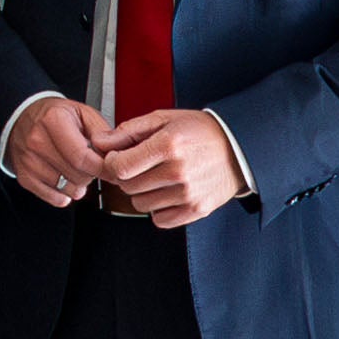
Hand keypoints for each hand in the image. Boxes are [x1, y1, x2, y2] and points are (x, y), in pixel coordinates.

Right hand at [2, 94, 105, 208]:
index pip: (82, 157)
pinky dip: (65, 193)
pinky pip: (55, 199)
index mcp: (53, 121)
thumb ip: (102, 131)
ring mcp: (28, 161)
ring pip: (68, 189)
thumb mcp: (83, 113)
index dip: (102, 168)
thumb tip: (114, 153)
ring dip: (80, 184)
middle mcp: (37, 140)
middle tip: (92, 164)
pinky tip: (65, 178)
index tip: (112, 170)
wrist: (24, 119)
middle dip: (92, 174)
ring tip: (77, 169)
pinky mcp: (24, 177)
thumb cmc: (56, 116)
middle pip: (77, 175)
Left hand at [96, 106, 246, 228]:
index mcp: (168, 145)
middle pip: (128, 187)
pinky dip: (158, 208)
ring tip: (157, 177)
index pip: (121, 167)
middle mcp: (178, 171)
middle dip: (127, 176)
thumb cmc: (201, 132)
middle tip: (140, 166)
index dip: (112, 163)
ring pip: (140, 205)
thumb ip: (128, 131)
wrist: (238, 148)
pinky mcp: (196, 210)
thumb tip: (100, 142)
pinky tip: (167, 192)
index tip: (118, 158)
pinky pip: (159, 219)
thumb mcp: (164, 119)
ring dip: (143, 193)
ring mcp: (188, 193)